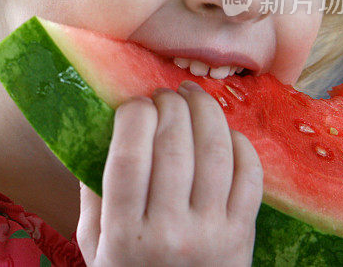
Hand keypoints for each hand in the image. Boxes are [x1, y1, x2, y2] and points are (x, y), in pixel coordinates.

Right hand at [76, 81, 262, 266]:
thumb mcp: (94, 246)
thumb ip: (92, 196)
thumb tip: (101, 137)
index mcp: (124, 233)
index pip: (130, 157)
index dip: (133, 116)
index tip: (132, 104)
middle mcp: (170, 232)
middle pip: (174, 146)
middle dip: (169, 105)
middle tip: (163, 95)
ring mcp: (211, 234)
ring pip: (215, 153)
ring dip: (205, 112)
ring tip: (193, 97)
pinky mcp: (243, 237)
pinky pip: (250, 177)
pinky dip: (239, 144)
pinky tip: (224, 132)